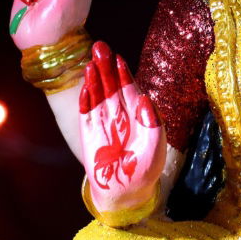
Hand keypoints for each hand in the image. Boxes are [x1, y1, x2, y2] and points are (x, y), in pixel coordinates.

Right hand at [80, 41, 165, 211]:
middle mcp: (120, 114)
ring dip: (94, 79)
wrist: (126, 191)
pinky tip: (85, 87)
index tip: (119, 58)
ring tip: (90, 62)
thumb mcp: (155, 146)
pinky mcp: (90, 134)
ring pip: (98, 95)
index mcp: (138, 115)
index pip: (130, 89)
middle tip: (100, 47)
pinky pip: (86, 113)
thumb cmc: (144, 169)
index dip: (124, 74)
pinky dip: (86, 100)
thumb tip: (144, 98)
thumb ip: (152, 122)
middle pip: (112, 86)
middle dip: (106, 67)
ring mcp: (103, 123)